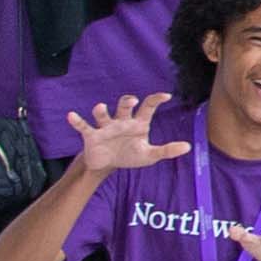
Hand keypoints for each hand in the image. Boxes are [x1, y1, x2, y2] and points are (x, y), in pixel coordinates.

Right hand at [64, 94, 188, 174]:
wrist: (107, 164)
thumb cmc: (130, 154)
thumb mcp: (149, 155)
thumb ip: (167, 150)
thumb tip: (188, 147)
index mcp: (137, 123)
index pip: (148, 107)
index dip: (156, 100)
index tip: (166, 96)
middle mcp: (121, 121)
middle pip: (125, 105)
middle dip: (128, 101)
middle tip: (133, 101)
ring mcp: (106, 126)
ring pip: (103, 113)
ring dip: (101, 110)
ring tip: (100, 107)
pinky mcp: (92, 135)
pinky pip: (83, 126)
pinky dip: (77, 121)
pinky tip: (71, 116)